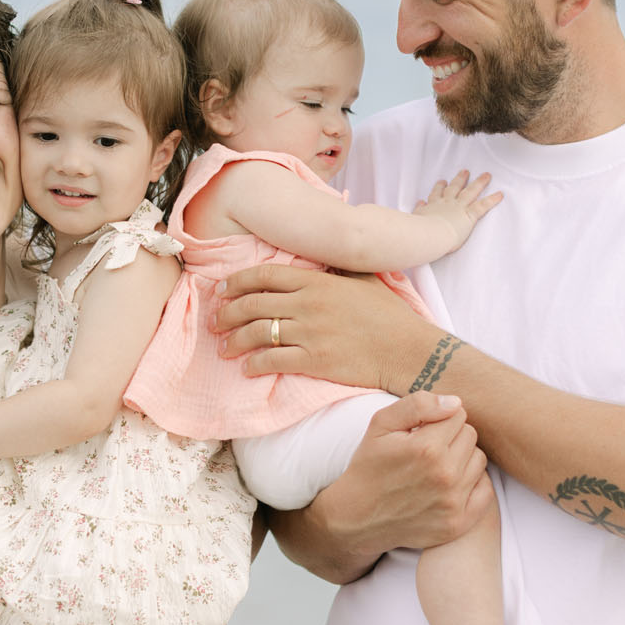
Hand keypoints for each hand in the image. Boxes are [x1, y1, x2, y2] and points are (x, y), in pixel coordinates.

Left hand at [215, 264, 438, 393]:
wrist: (407, 350)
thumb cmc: (389, 315)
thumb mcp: (363, 279)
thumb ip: (338, 267)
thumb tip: (324, 255)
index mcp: (317, 281)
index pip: (265, 276)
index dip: (237, 282)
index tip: (222, 290)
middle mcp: (308, 304)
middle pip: (253, 304)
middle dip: (227, 313)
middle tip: (216, 322)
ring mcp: (309, 333)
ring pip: (257, 333)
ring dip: (234, 341)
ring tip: (224, 348)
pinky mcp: (314, 361)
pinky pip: (272, 361)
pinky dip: (255, 365)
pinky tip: (247, 369)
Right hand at [270, 392, 492, 581]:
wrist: (357, 518)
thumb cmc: (369, 466)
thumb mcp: (380, 425)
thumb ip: (417, 404)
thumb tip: (456, 403)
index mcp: (426, 447)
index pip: (458, 414)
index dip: (439, 419)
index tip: (423, 431)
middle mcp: (444, 475)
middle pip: (470, 436)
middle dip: (451, 436)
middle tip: (428, 449)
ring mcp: (453, 502)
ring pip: (479, 461)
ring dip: (462, 459)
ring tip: (436, 466)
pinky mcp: (458, 523)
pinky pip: (485, 491)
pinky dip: (472, 484)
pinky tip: (450, 485)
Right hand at [413, 170, 501, 251]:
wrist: (429, 234)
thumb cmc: (421, 231)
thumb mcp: (416, 218)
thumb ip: (419, 211)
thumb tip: (420, 203)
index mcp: (433, 205)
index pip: (436, 194)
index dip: (440, 187)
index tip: (442, 182)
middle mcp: (447, 203)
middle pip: (455, 188)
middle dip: (460, 179)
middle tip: (465, 171)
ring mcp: (459, 207)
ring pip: (471, 191)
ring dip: (479, 183)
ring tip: (486, 175)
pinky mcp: (469, 214)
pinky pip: (483, 205)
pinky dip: (492, 199)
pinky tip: (500, 194)